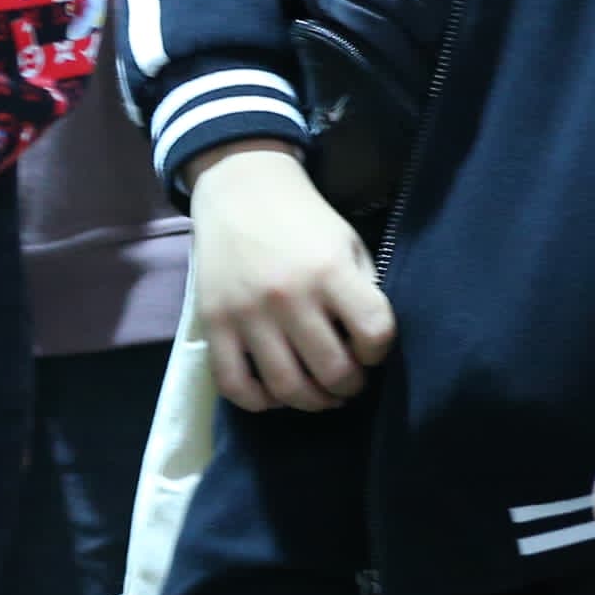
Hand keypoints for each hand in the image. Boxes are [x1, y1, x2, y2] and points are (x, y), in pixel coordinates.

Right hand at [190, 141, 394, 411]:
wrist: (240, 192)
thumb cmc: (304, 221)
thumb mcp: (347, 244)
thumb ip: (362, 291)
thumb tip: (369, 346)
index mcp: (330, 270)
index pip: (374, 333)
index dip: (380, 350)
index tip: (371, 348)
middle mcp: (289, 296)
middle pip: (332, 371)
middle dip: (350, 385)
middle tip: (350, 380)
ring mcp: (247, 314)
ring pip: (287, 388)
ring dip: (312, 401)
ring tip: (321, 393)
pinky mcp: (214, 325)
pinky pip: (235, 386)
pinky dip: (260, 402)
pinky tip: (276, 393)